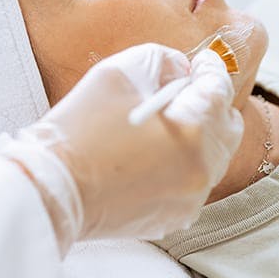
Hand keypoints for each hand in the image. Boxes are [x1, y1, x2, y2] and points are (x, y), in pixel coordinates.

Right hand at [0, 44, 242, 251]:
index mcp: (193, 130)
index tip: (204, 61)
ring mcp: (189, 199)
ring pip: (211, 157)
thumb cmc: (80, 127)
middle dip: (211, 104)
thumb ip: (160, 60)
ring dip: (197, 135)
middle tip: (186, 90)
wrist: (51, 187)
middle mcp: (200, 169)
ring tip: (164, 122)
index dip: (212, 69)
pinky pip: (191, 182)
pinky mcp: (172, 218)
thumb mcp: (116, 72)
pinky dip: (181, 163)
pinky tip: (152, 153)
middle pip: (227, 128)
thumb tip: (181, 70)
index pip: (219, 91)